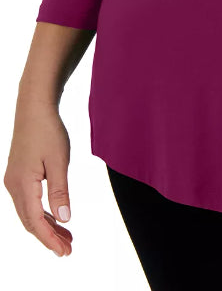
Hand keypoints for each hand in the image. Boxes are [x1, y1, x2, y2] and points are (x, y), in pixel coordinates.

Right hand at [4, 96, 73, 256]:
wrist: (34, 109)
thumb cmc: (48, 132)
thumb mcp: (59, 161)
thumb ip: (61, 191)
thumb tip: (65, 219)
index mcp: (22, 184)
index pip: (36, 221)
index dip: (50, 238)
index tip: (65, 251)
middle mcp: (13, 185)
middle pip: (30, 221)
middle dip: (48, 237)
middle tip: (68, 249)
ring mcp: (14, 180)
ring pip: (29, 212)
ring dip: (47, 226)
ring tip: (66, 237)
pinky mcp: (19, 175)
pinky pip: (29, 202)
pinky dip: (43, 213)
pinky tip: (56, 217)